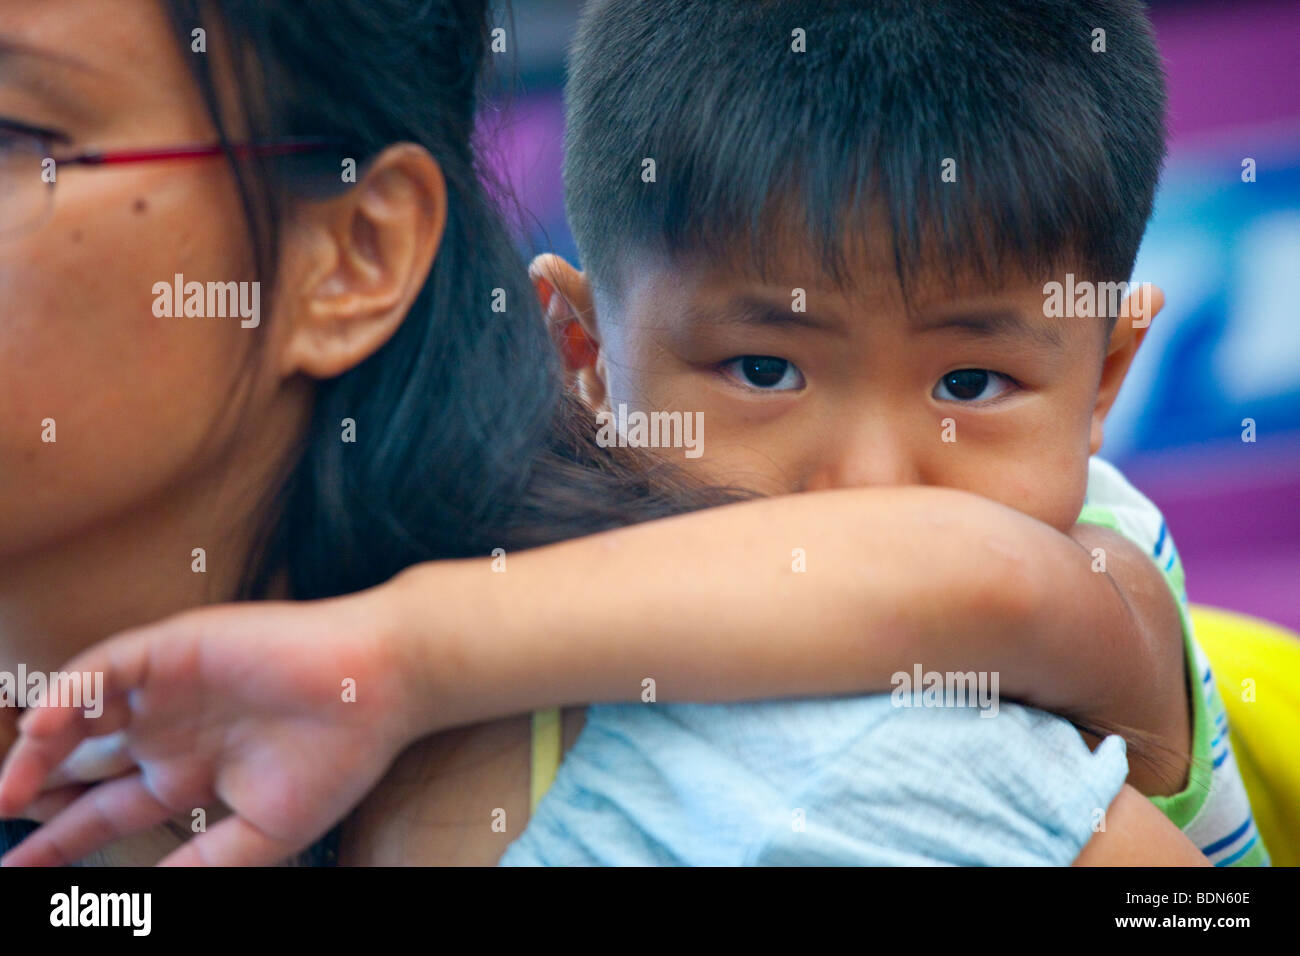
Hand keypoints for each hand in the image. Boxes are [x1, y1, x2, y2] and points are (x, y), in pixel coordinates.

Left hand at [0, 584, 425, 865]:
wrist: (381, 687)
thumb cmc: (337, 758)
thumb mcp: (264, 833)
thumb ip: (202, 863)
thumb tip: (144, 901)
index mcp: (188, 775)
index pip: (105, 814)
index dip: (60, 843)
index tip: (16, 874)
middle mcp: (168, 731)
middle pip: (79, 766)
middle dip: (36, 794)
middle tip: (3, 819)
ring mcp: (168, 688)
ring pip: (79, 714)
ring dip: (39, 749)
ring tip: (13, 790)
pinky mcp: (175, 647)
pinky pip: (105, 668)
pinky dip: (69, 693)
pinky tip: (44, 726)